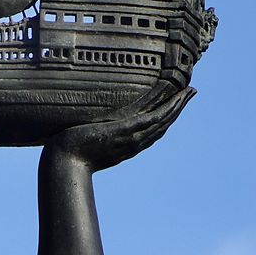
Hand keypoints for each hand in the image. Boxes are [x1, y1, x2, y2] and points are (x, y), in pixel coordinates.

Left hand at [47, 81, 195, 172]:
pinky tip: (174, 100)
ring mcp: (130, 138)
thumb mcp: (88, 142)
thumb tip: (90, 125)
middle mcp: (133, 143)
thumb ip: (96, 134)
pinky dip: (165, 110)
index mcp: (127, 146)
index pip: (154, 130)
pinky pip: (150, 119)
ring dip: (177, 106)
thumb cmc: (70, 153)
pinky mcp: (123, 131)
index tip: (177, 105)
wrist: (63, 163)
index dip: (168, 117)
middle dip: (178, 108)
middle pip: (163, 124)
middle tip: (192, 92)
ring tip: (189, 92)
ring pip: (161, 120)